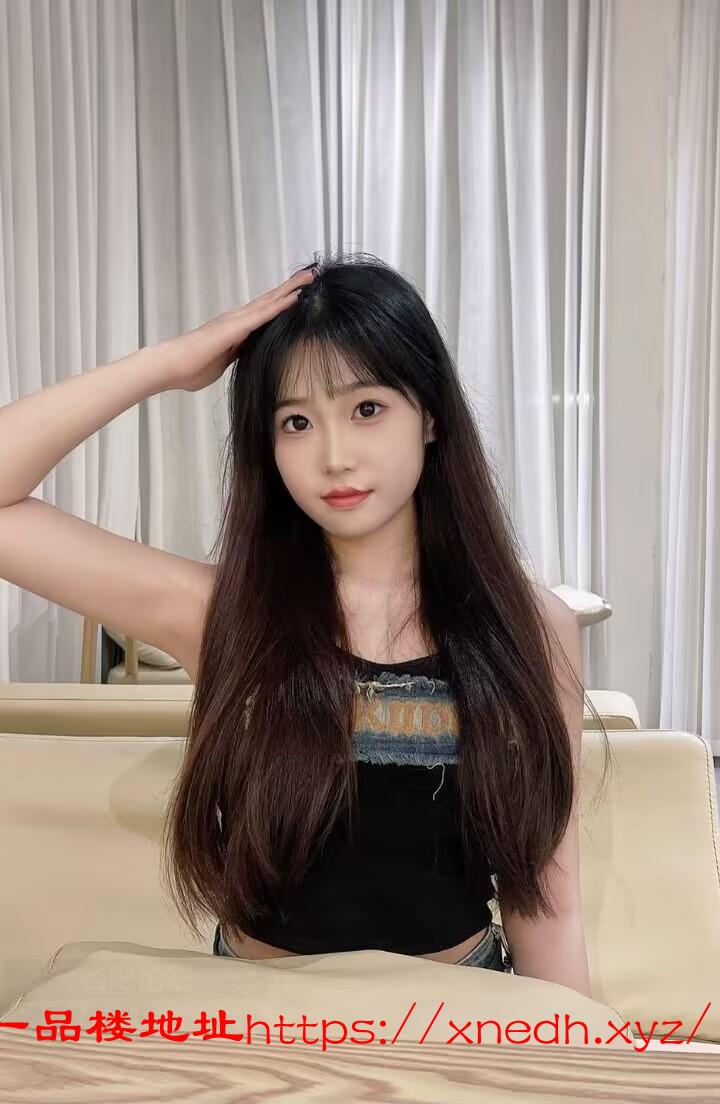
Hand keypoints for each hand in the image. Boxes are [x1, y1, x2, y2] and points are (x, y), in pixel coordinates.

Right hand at [161, 267, 316, 392]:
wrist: (170, 366)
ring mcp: (235, 321)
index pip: (264, 312)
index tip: (300, 292)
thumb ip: (236, 354)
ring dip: (291, 289)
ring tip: (309, 277)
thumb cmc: (191, 368)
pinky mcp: (234, 327)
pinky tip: (295, 297)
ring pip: (269, 301)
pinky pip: (263, 314)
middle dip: (291, 287)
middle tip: (311, 274)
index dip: (282, 301)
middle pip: (269, 300)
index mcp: (235, 328)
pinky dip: (280, 305)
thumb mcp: (223, 362)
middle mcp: (236, 319)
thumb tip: (246, 354)